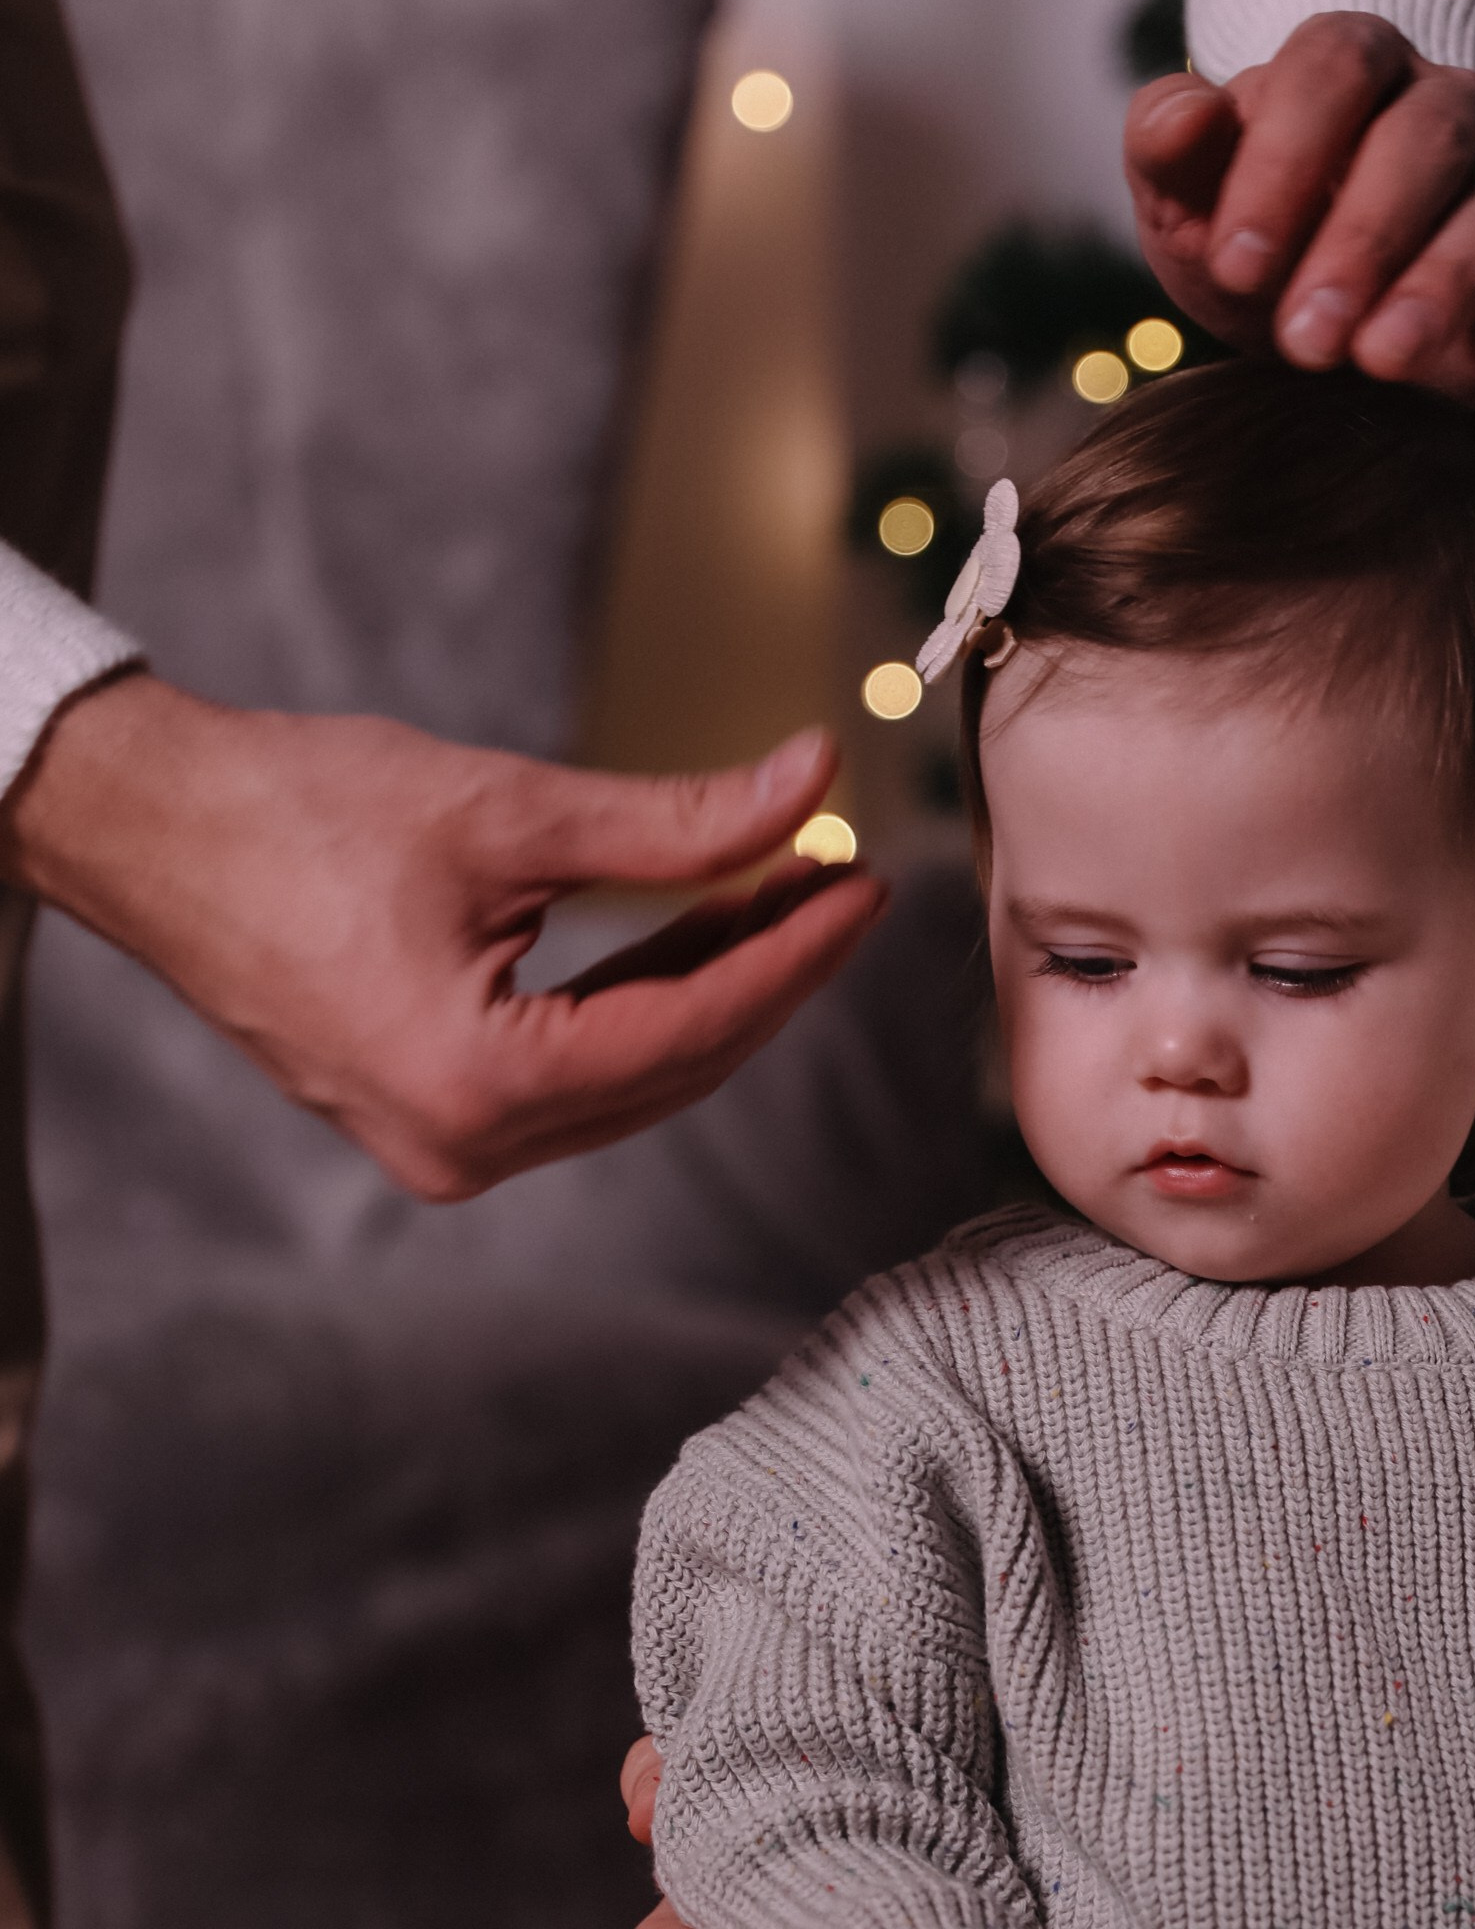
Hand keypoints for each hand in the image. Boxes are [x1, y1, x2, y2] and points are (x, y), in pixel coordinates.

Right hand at [0, 672, 885, 1198]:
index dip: (791, 958)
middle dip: (768, 975)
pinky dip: (643, 1004)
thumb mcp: (507, 808)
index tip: (865, 887)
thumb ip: (674, 818)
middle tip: (845, 883)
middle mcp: (462, 1146)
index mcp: (474, 1086)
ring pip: (632, 1079)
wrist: (155, 831)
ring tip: (791, 893)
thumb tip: (811, 782)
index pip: (688, 1031)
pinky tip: (702, 928)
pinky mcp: (432, 1115)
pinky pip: (576, 1074)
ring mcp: (443, 1145)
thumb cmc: (297, 811)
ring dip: (714, 989)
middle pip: (672, 1069)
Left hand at [1124, 12, 1474, 404]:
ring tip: (1380, 362)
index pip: (1335, 66)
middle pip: (1429, 136)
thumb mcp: (1183, 197)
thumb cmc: (1246, 236)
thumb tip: (1183, 117)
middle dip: (1364, 238)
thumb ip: (1164, 145)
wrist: (1311, 309)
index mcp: (1353, 64)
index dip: (1287, 159)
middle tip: (1303, 338)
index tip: (1236, 264)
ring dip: (1443, 284)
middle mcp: (1446, 109)